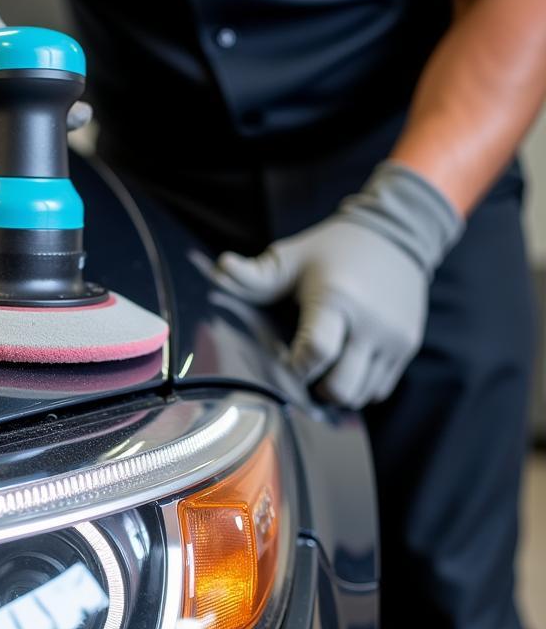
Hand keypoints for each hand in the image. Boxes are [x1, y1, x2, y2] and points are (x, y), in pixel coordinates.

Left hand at [216, 161, 462, 408]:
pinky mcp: (407, 346)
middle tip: (304, 372)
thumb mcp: (292, 257)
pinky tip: (345, 367)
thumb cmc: (332, 249)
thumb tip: (220, 270)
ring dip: (336, 392)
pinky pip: (380, 389)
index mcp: (337, 299)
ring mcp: (393, 337)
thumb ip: (255, 275)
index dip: (295, 368)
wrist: (397, 233)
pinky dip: (359, 387)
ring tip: (323, 371)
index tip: (286, 359)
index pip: (316, 353)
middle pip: (340, 386)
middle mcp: (370, 323)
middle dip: (315, 389)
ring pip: (360, 395)